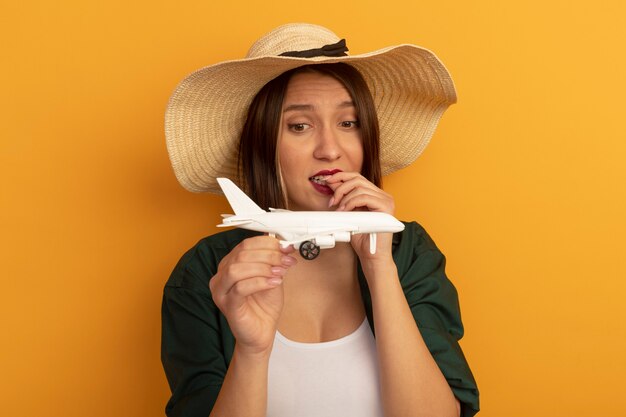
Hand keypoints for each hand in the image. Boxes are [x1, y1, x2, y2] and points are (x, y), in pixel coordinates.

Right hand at [209, 236, 296, 355]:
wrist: (262, 333)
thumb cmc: (264, 307)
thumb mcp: (272, 277)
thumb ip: (275, 261)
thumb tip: (284, 245)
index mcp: (230, 264)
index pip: (245, 244)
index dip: (268, 243)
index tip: (286, 248)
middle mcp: (222, 275)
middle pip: (242, 254)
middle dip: (268, 255)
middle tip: (286, 259)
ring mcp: (221, 291)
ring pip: (237, 268)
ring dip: (263, 267)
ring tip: (280, 273)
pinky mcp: (227, 305)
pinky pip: (240, 288)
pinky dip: (260, 282)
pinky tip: (274, 283)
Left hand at [325, 172, 395, 263]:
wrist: (372, 255)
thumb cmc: (362, 238)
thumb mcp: (349, 214)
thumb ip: (343, 199)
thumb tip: (331, 184)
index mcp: (375, 195)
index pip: (357, 178)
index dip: (341, 177)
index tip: (327, 181)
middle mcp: (383, 195)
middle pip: (358, 179)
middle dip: (340, 187)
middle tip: (332, 201)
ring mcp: (386, 200)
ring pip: (359, 188)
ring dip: (344, 198)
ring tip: (339, 210)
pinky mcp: (386, 207)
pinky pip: (364, 197)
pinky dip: (351, 203)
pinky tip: (345, 211)